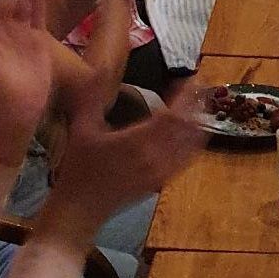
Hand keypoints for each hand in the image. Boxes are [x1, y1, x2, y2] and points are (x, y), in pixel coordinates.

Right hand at [47, 81, 203, 239]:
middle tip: (199, 87)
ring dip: (198, 123)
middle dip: (197, 106)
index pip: (173, 116)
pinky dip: (193, 142)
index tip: (191, 79)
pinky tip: (191, 132)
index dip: (186, 97)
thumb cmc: (79, 167)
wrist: (81, 209)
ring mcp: (161, 172)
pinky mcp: (162, 182)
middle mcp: (155, 157)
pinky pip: (186, 159)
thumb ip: (90, 97)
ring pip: (191, 145)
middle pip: (188, 128)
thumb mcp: (81, 129)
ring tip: (198, 104)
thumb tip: (98, 68)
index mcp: (137, 142)